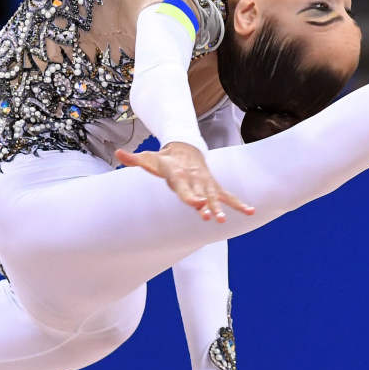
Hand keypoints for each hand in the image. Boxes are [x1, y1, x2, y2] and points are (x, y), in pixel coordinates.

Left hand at [115, 143, 253, 222]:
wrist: (185, 148)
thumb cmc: (164, 159)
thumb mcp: (149, 158)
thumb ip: (134, 159)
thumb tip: (118, 154)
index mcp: (178, 173)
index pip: (183, 186)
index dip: (190, 195)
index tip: (196, 204)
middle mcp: (195, 179)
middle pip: (201, 193)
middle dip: (206, 204)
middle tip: (209, 216)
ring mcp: (206, 183)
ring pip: (215, 197)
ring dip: (221, 209)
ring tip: (225, 221)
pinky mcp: (214, 187)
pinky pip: (228, 196)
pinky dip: (239, 204)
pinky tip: (250, 212)